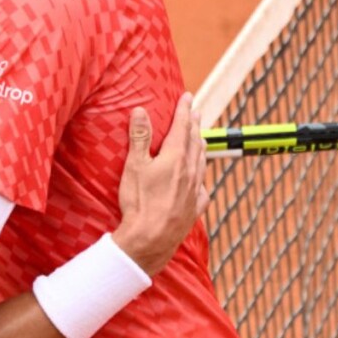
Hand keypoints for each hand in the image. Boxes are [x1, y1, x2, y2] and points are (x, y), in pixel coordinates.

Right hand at [112, 92, 207, 275]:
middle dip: (194, 125)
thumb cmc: (139, 202)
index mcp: (175, 157)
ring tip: (200, 139)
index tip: (187, 97)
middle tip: (196, 112)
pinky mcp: (194, 208)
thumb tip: (140, 111)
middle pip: (195, 142)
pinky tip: (199, 179)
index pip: (182, 127)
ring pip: (201, 162)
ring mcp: (194, 190)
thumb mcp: (134, 165)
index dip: (184, 110)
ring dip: (200, 146)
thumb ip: (139, 137)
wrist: (150, 239)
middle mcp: (189, 171)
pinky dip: (201, 176)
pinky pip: (202, 187)